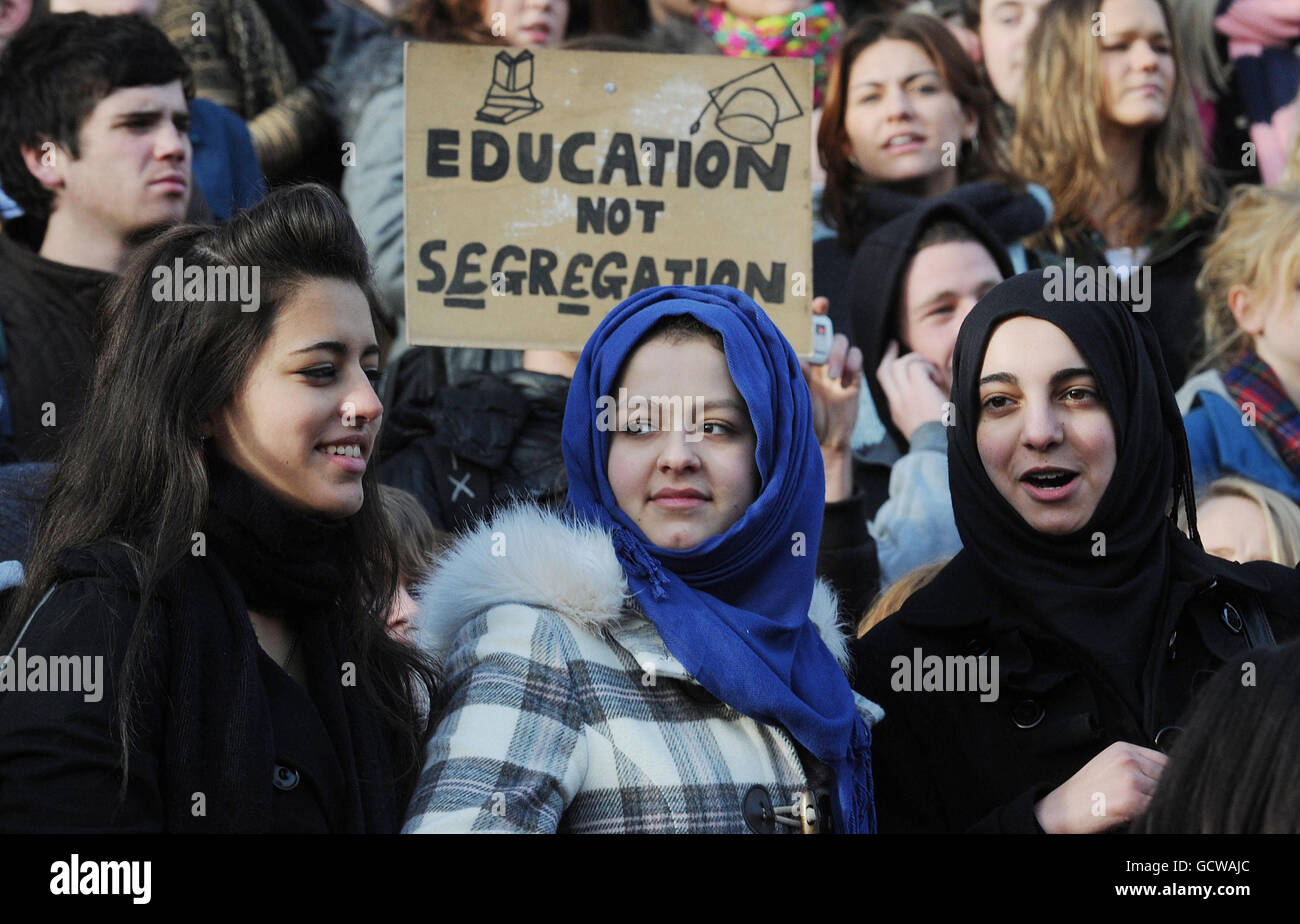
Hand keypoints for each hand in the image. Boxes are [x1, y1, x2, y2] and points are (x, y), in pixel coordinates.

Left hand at [802, 298, 861, 452]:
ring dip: (837, 353)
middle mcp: (817, 358)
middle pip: (823, 329)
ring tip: (833, 375)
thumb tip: (797, 357)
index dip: (805, 315)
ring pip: (841, 341)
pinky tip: (846, 380)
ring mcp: (836, 365)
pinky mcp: (853, 375)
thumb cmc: (802, 419)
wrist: (824, 441)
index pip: (800, 332)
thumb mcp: (794, 397)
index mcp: (799, 360)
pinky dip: (853, 363)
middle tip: (821, 312)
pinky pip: (858, 356)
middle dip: (822, 318)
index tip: (809, 303)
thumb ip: (796, 376)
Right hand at [875, 340, 947, 441]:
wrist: (936, 447)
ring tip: (931, 372)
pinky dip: (928, 368)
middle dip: (890, 354)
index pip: (884, 382)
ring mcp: (904, 394)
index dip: (887, 366)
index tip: (892, 356)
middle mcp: (896, 400)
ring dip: (916, 362)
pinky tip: (937, 380)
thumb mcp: (919, 424)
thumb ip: (916, 408)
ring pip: (900, 364)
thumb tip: (930, 389)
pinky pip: (916, 366)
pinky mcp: (917, 389)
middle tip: (896, 344)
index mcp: (896, 409)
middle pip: (884, 370)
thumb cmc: (936, 438)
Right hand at [1033, 741, 1167, 833]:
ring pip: (1163, 793)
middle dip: (1158, 790)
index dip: (1165, 776)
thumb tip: (1163, 774)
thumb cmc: (1083, 792)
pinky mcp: (1132, 800)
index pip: (1163, 759)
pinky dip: (1148, 813)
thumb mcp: (1107, 765)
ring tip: (1132, 806)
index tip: (1159, 786)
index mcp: (1122, 749)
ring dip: (1153, 802)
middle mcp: (1128, 760)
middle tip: (1140, 799)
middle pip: (1166, 776)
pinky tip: (1130, 812)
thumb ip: (1134, 764)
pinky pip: (1154, 808)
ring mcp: (1130, 779)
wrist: (1061, 809)